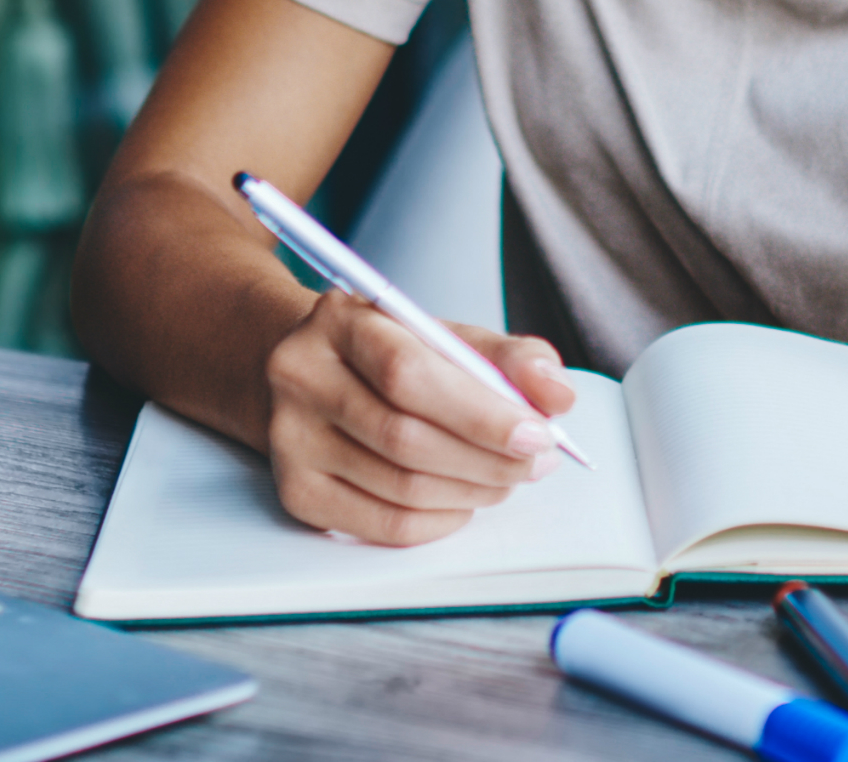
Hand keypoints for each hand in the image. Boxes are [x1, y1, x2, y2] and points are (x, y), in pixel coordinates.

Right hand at [261, 290, 578, 544]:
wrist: (309, 373)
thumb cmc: (388, 355)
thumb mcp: (446, 337)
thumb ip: (509, 358)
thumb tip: (557, 395)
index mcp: (339, 321)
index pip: (408, 373)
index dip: (479, 412)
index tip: (537, 432)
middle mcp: (300, 378)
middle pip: (404, 437)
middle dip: (486, 459)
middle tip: (536, 462)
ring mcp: (290, 440)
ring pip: (399, 487)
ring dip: (472, 491)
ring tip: (508, 478)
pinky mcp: (296, 492)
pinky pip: (383, 525)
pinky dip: (440, 521)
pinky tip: (465, 500)